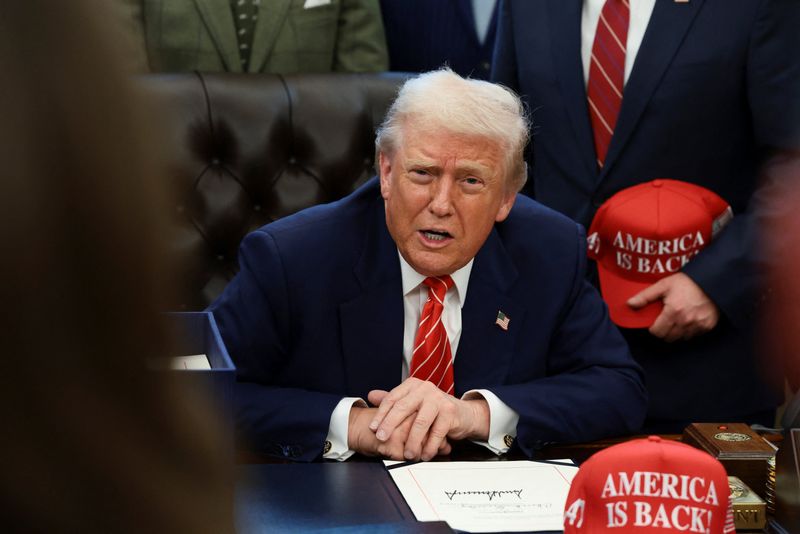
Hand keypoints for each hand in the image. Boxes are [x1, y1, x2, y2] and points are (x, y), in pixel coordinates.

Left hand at [367, 378, 489, 460]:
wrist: (464, 414)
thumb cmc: (434, 410)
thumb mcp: (413, 403)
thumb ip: (393, 400)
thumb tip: (370, 396)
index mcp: (413, 385)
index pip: (392, 398)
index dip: (381, 414)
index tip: (373, 428)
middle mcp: (425, 389)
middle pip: (403, 408)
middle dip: (390, 425)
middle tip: (382, 439)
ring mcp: (438, 399)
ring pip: (420, 423)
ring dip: (412, 442)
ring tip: (407, 454)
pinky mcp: (450, 412)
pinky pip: (436, 433)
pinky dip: (429, 447)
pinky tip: (425, 455)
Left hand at [627, 272, 719, 341]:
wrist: (711, 281)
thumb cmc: (686, 282)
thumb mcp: (663, 285)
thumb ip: (645, 296)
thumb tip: (629, 304)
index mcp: (673, 312)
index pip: (657, 332)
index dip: (653, 328)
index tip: (654, 322)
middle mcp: (686, 322)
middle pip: (668, 338)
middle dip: (663, 332)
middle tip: (664, 322)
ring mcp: (698, 325)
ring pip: (681, 339)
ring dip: (676, 333)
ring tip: (676, 320)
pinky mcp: (707, 326)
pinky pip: (694, 335)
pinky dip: (689, 331)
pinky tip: (688, 320)